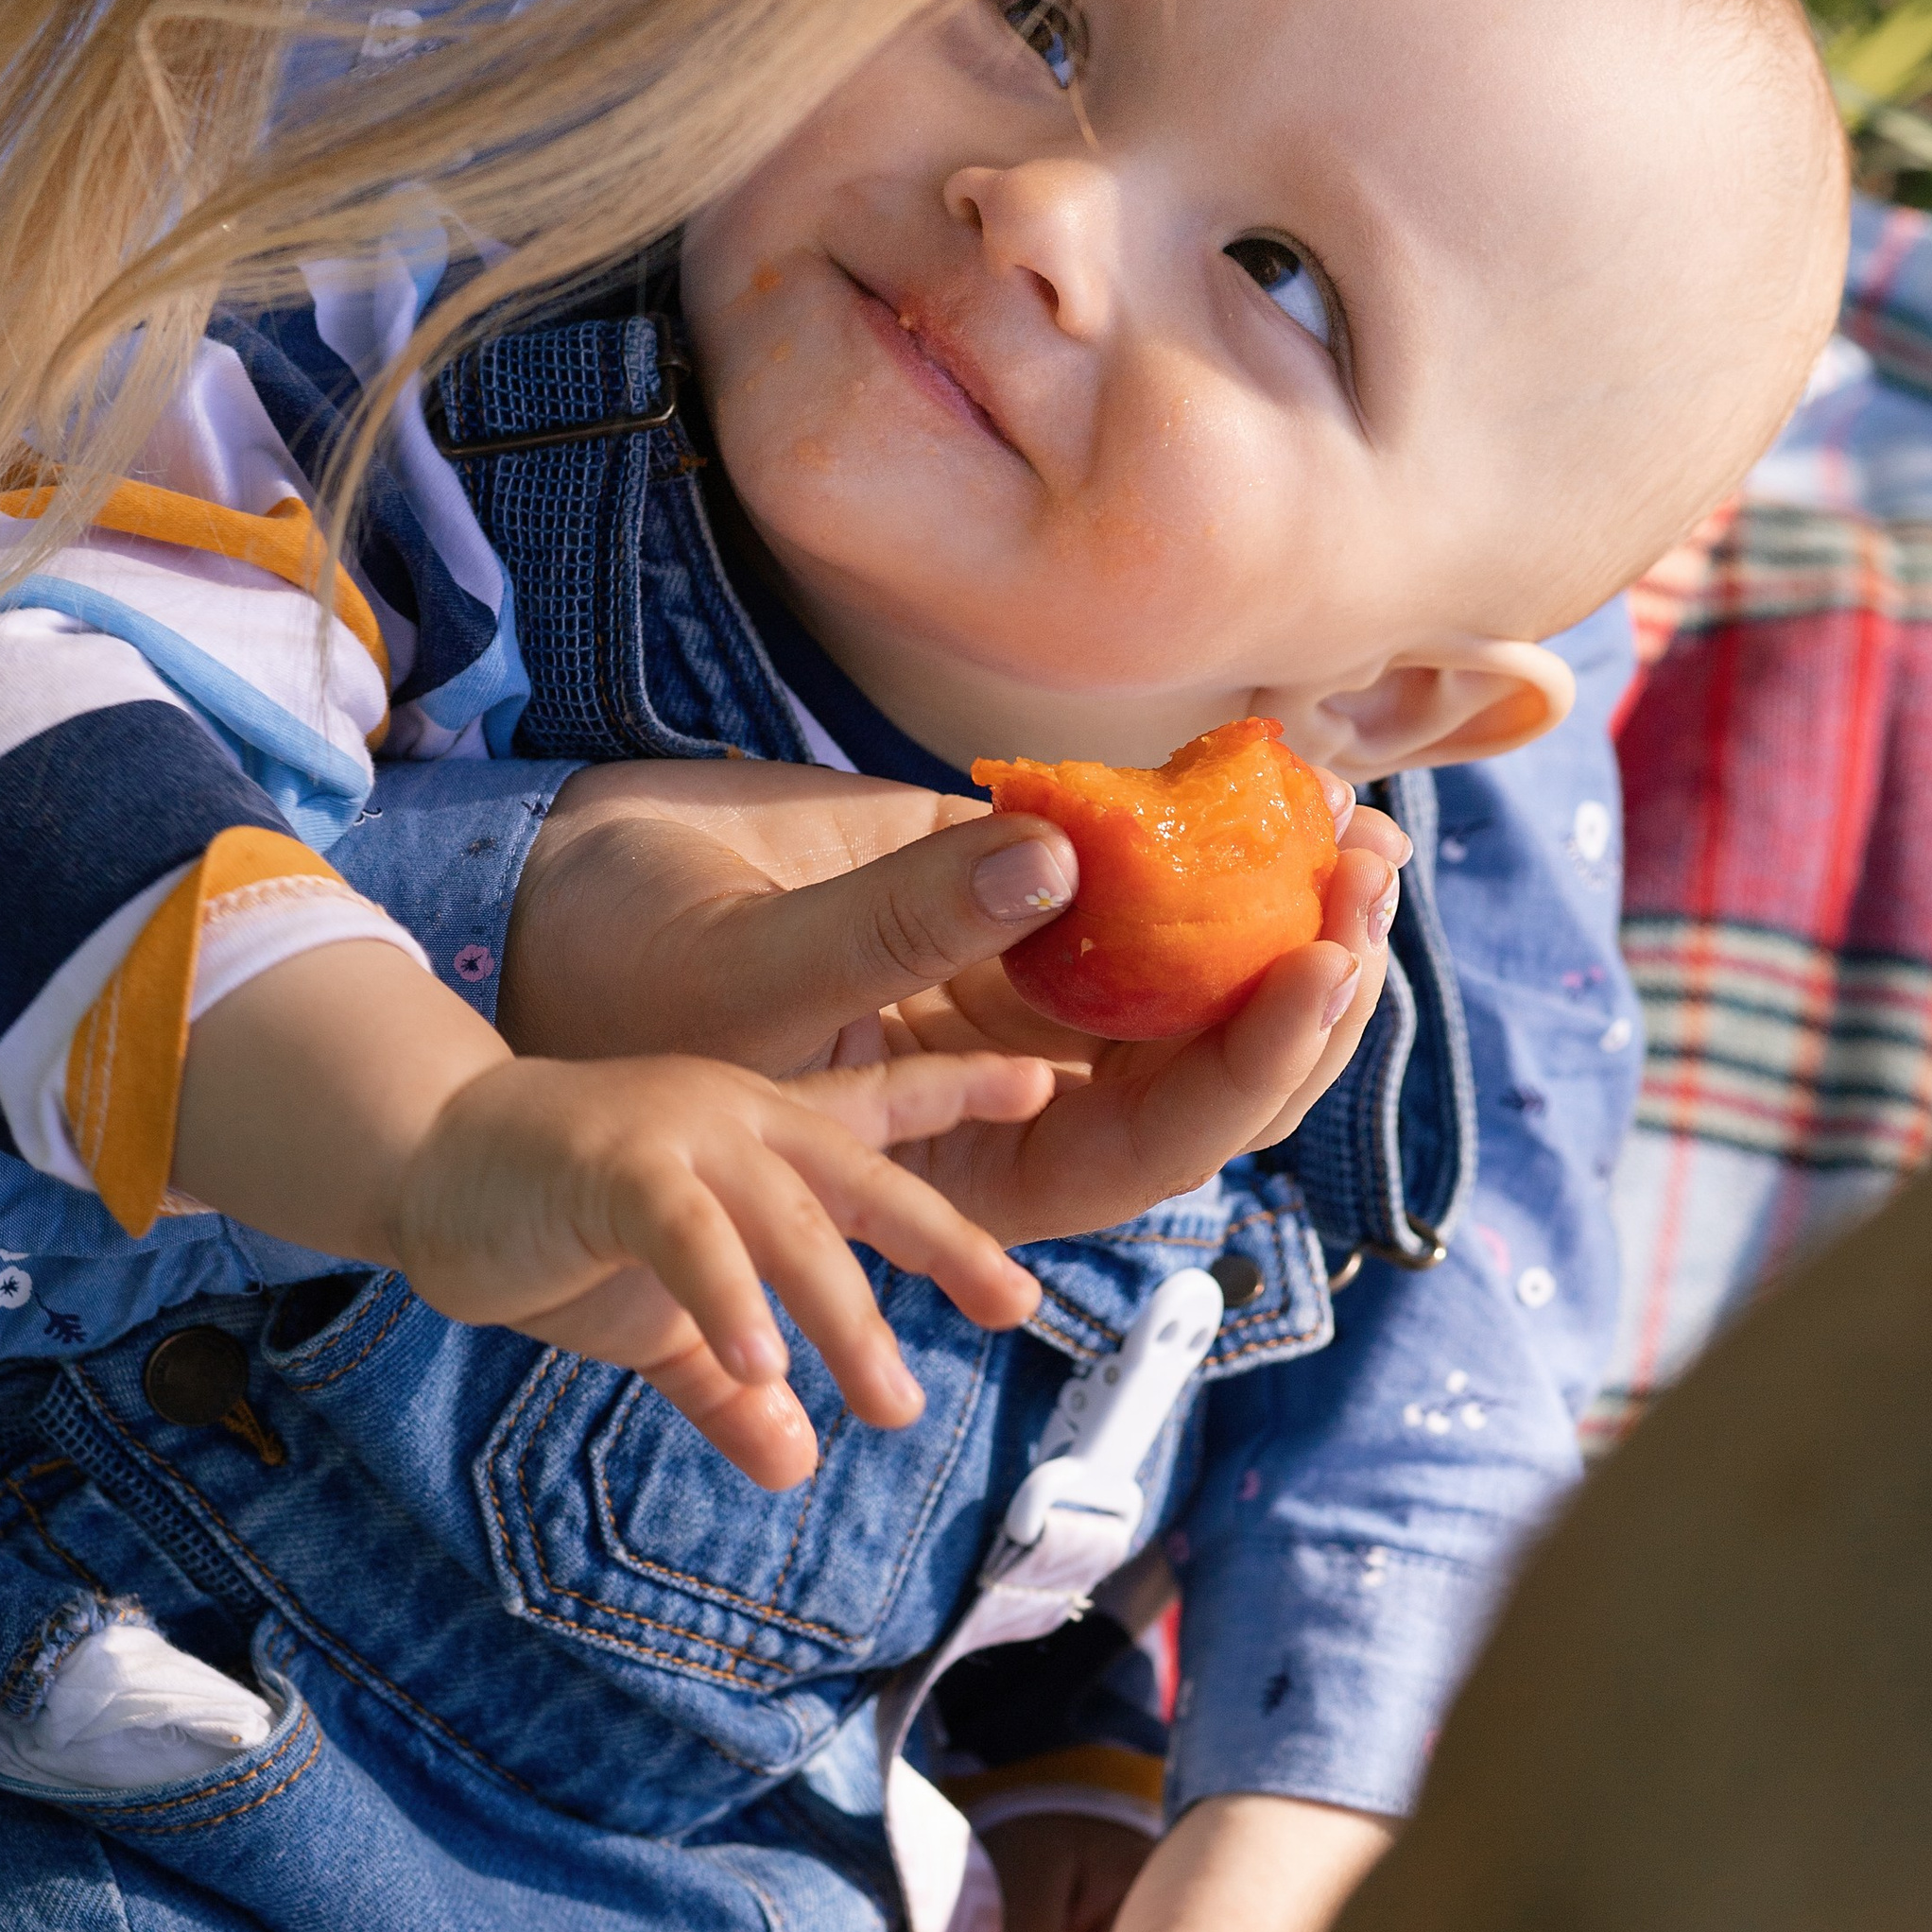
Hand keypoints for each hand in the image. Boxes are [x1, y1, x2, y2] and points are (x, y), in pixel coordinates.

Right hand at [394, 1047, 1051, 1484]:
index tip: (1048, 1087)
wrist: (425, 1164)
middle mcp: (739, 1115)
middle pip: (866, 1175)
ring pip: (788, 1221)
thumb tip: (789, 1464)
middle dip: (947, 1240)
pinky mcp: (611, 1165)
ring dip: (843, 1313)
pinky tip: (763, 1370)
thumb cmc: (555, 1219)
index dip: (964, 1095)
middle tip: (1019, 1304)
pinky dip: (727, 1303)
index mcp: (763, 1133)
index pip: (882, 1111)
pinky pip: (687, 1237)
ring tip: (891, 1401)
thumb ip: (727, 1382)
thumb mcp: (662, 1316)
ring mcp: (678, 1131)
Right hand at [505, 760, 1409, 1243]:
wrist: (563, 898)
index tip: (1319, 968)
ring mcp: (1023, 995)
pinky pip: (1137, 882)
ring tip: (1359, 828)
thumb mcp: (754, 974)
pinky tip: (1268, 767)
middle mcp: (1016, 1094)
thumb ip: (898, 927)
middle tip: (1368, 877)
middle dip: (1307, 985)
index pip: (1144, 1152)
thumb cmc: (626, 978)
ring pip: (1195, 983)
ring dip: (1289, 911)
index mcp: (966, 1164)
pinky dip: (1208, 834)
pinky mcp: (1012, 898)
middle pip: (1206, 1077)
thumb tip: (1060, 858)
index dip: (1246, 1073)